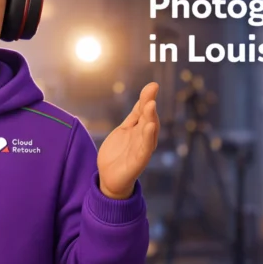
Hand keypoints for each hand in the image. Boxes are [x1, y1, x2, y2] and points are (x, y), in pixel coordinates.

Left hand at [97, 82, 159, 198]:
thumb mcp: (125, 130)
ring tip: (151, 105)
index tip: (152, 85)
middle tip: (151, 91)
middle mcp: (144, 137)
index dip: (147, 98)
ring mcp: (143, 148)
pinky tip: (149, 126)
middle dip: (150, 105)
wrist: (110, 178)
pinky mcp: (140, 160)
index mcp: (140, 129)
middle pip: (149, 119)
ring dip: (151, 118)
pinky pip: (146, 147)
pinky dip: (148, 137)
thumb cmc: (118, 153)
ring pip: (149, 131)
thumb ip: (134, 116)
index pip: (144, 111)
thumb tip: (144, 99)